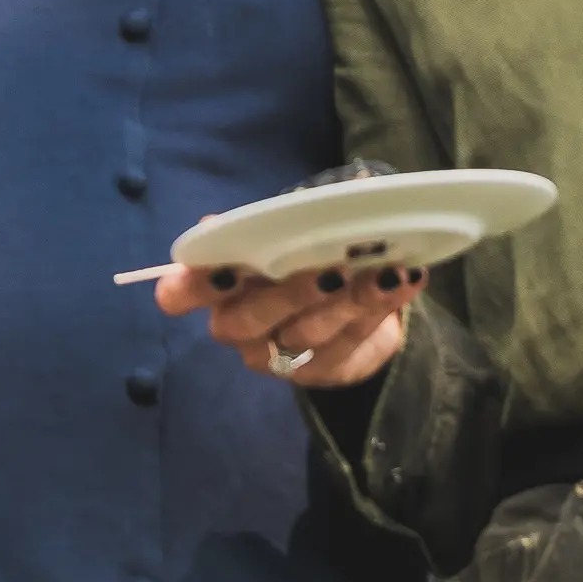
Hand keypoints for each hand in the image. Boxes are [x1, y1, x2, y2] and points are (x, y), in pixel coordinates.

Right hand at [149, 250, 423, 388]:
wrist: (343, 302)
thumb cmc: (298, 258)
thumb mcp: (284, 234)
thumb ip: (272, 223)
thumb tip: (280, 208)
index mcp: (214, 289)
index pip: (179, 296)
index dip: (194, 287)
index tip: (228, 270)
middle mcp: (237, 329)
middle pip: (247, 321)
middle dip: (290, 294)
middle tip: (332, 270)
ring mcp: (277, 358)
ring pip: (305, 335)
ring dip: (348, 301)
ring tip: (384, 272)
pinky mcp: (319, 373)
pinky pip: (348, 345)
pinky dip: (380, 309)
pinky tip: (403, 280)